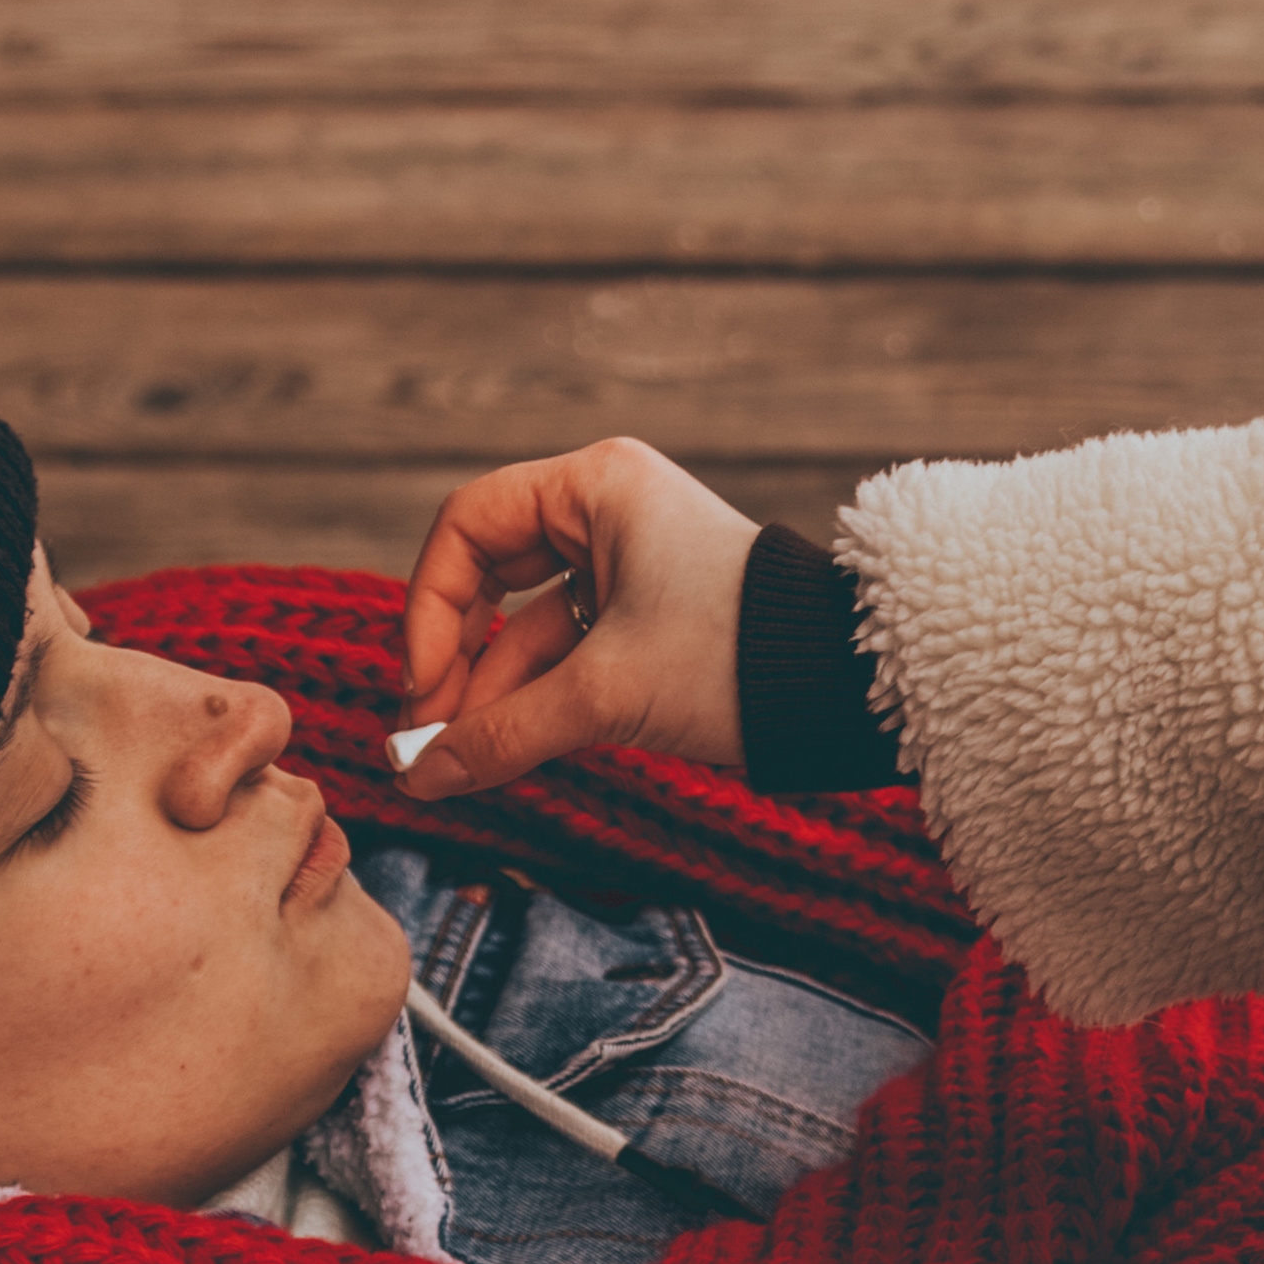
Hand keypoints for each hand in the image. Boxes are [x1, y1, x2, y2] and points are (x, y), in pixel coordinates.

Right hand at [395, 435, 756, 797]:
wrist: (843, 688)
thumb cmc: (737, 657)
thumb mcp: (608, 694)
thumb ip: (504, 734)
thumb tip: (420, 778)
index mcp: (599, 485)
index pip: (468, 526)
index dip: (430, 607)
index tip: (420, 686)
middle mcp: (608, 512)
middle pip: (488, 577)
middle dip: (454, 661)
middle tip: (423, 735)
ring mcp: (628, 567)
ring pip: (526, 628)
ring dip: (489, 695)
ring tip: (450, 764)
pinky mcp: (647, 622)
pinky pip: (566, 655)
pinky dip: (533, 702)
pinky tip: (495, 754)